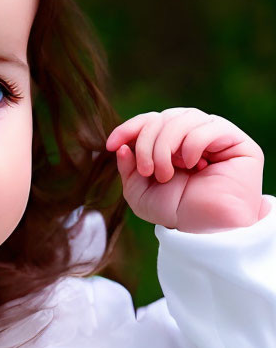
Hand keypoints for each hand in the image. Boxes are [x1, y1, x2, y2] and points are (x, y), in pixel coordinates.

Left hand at [105, 107, 266, 232]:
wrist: (207, 230)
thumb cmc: (177, 211)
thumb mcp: (140, 193)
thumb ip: (128, 168)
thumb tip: (122, 146)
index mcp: (170, 143)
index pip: (149, 121)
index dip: (129, 128)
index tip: (111, 145)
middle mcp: (192, 135)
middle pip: (162, 118)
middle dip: (147, 143)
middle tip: (148, 171)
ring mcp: (215, 136)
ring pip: (183, 117)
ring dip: (166, 146)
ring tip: (167, 175)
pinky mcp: (236, 141)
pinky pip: (209, 126)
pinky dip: (193, 145)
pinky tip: (195, 166)